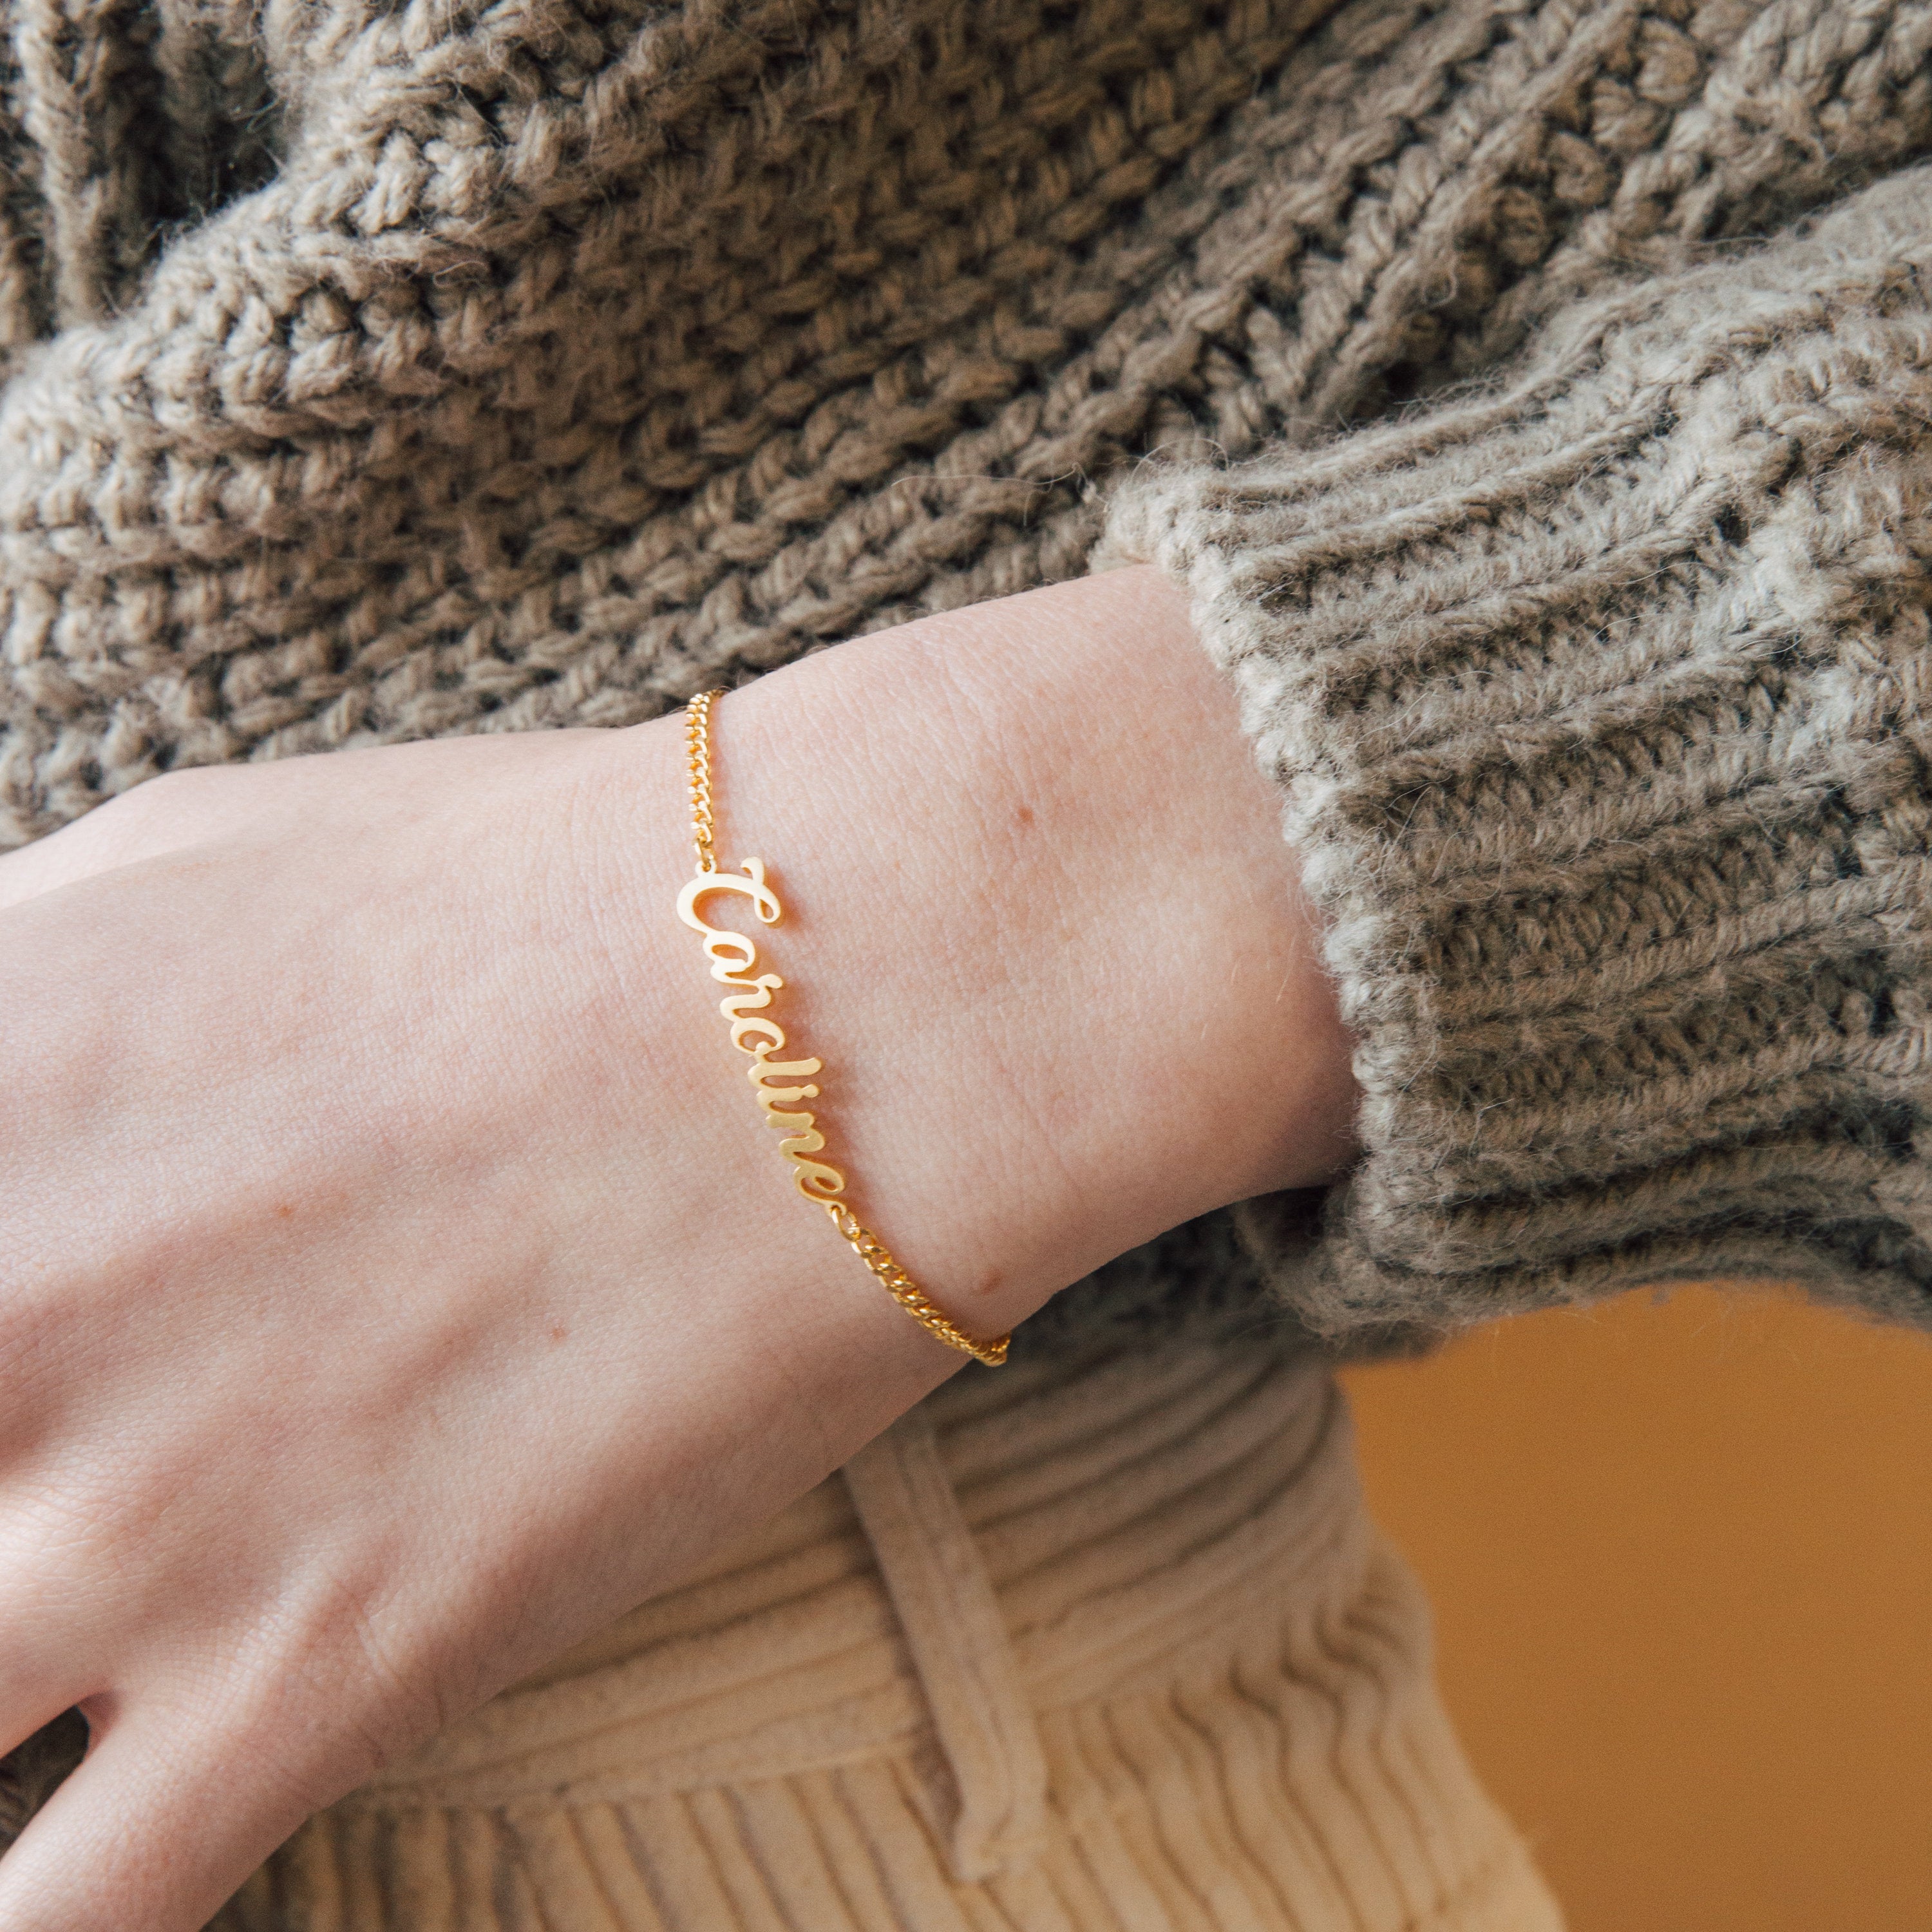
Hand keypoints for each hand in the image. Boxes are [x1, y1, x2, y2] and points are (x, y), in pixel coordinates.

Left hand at [0, 566, 1353, 1928]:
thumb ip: (4, 993)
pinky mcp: (333, 1670)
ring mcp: (150, 1517)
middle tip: (20, 1512)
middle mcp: (3, 1311)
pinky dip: (51, 1919)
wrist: (854, 985)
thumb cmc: (545, 888)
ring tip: (69, 1635)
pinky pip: (68, 1923)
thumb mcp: (192, 858)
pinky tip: (93, 1855)